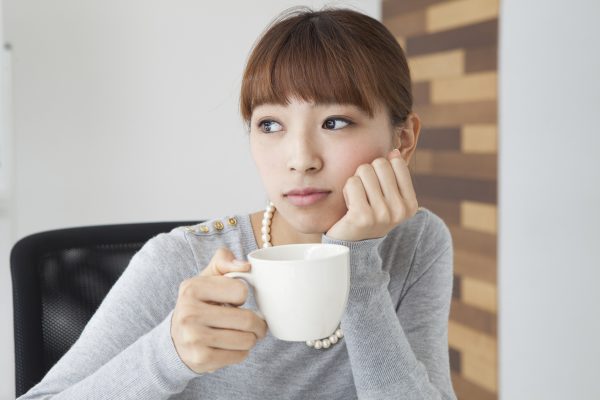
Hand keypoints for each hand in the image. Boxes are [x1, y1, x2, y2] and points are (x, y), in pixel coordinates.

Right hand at [171, 248, 267, 373]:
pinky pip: (239, 356)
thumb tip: (245, 266)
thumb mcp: (207, 278)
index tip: (234, 300)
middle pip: (247, 319)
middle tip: (256, 323)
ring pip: (247, 340)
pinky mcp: (201, 359)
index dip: (241, 295)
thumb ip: (224, 261)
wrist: (175, 340)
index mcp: (192, 288)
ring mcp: (194, 338)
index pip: (240, 290)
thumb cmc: (199, 303)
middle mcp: (189, 313)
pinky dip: (242, 352)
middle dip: (258, 323)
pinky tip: (232, 346)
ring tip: (244, 334)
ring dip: (252, 338)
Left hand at [325, 149, 418, 240]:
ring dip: (356, 182)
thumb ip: (394, 175)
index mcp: (410, 204)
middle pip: (379, 164)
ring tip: (358, 200)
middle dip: (368, 174)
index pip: (396, 163)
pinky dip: (347, 190)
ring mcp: (382, 214)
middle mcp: (399, 210)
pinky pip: (352, 182)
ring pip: (364, 170)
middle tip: (365, 194)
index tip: (378, 189)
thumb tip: (394, 152)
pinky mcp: (362, 216)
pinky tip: (349, 206)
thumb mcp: (387, 196)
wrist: (352, 245)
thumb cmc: (369, 214)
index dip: (382, 170)